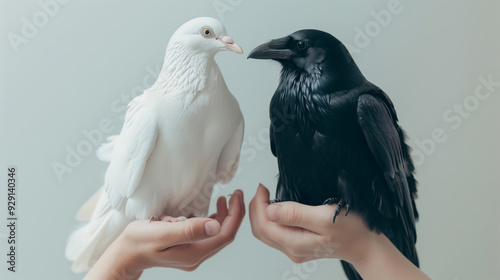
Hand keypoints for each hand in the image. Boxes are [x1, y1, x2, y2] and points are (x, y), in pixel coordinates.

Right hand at [85, 189, 244, 279]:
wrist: (124, 254)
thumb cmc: (138, 242)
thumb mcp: (161, 233)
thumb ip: (188, 230)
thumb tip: (215, 226)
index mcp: (193, 253)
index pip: (224, 234)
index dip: (235, 215)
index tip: (237, 196)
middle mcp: (196, 256)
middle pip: (224, 235)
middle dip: (233, 214)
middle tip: (236, 194)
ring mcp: (192, 253)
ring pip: (217, 235)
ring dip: (225, 216)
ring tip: (226, 199)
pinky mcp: (187, 248)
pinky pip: (207, 234)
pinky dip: (213, 220)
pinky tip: (211, 210)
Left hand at [249, 184, 428, 279]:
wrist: (366, 244)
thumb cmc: (352, 229)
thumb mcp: (326, 217)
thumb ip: (296, 214)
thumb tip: (270, 210)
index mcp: (296, 243)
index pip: (264, 225)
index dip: (258, 205)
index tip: (263, 187)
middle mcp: (292, 249)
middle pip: (261, 230)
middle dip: (255, 208)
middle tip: (261, 189)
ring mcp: (295, 249)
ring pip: (266, 233)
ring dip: (261, 213)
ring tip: (264, 195)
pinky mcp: (299, 245)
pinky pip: (275, 234)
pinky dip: (269, 219)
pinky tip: (274, 207)